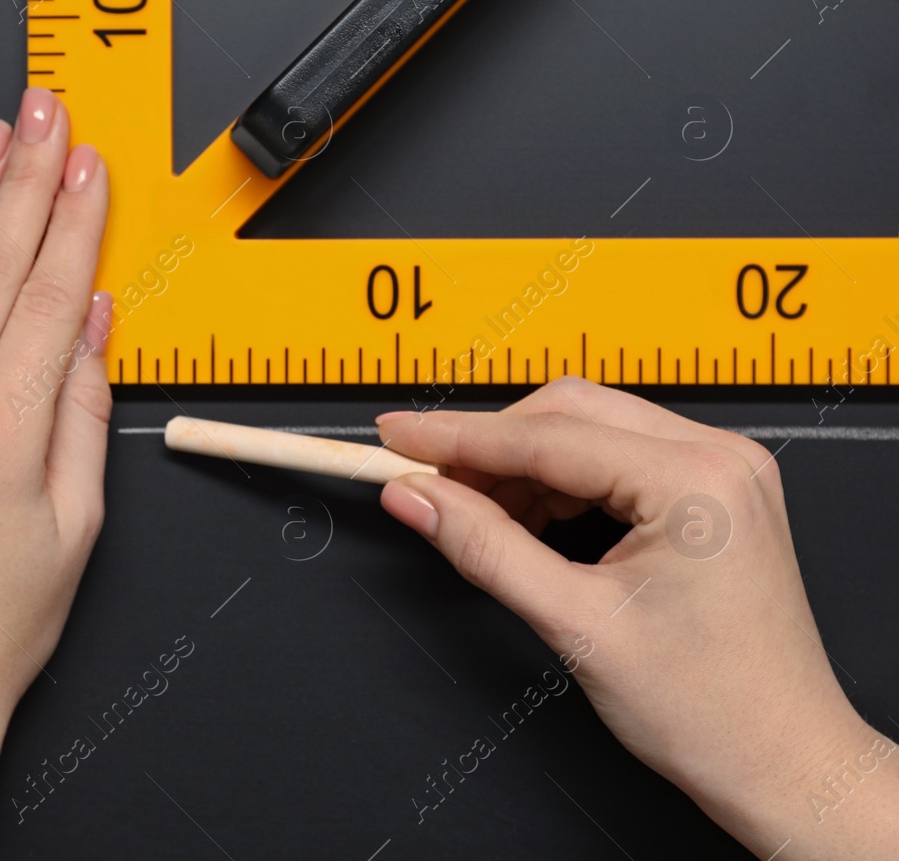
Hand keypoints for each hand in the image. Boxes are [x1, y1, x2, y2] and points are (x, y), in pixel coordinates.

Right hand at [375, 378, 897, 859]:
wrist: (781, 762)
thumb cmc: (709, 709)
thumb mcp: (574, 624)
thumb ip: (484, 547)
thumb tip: (414, 497)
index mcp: (695, 481)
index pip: (545, 436)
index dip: (455, 436)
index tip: (395, 435)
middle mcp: (718, 457)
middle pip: (566, 413)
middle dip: (488, 447)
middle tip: (421, 481)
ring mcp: (720, 470)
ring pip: (586, 430)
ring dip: (521, 466)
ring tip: (472, 515)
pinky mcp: (711, 491)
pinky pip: (613, 458)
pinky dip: (558, 483)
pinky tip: (524, 521)